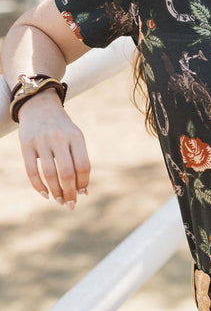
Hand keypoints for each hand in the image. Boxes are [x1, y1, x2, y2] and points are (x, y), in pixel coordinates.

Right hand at [17, 89, 90, 207]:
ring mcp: (41, 141)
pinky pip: (31, 171)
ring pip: (50, 174)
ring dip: (56, 192)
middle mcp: (59, 138)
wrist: (39, 106)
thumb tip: (83, 192)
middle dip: (70, 192)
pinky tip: (45, 194)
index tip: (82, 193)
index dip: (84, 183)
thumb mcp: (75, 138)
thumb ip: (80, 161)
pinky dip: (38, 186)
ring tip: (59, 200)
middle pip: (67, 172)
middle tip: (70, 204)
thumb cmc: (62, 128)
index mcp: (76, 136)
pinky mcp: (26, 145)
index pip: (83, 165)